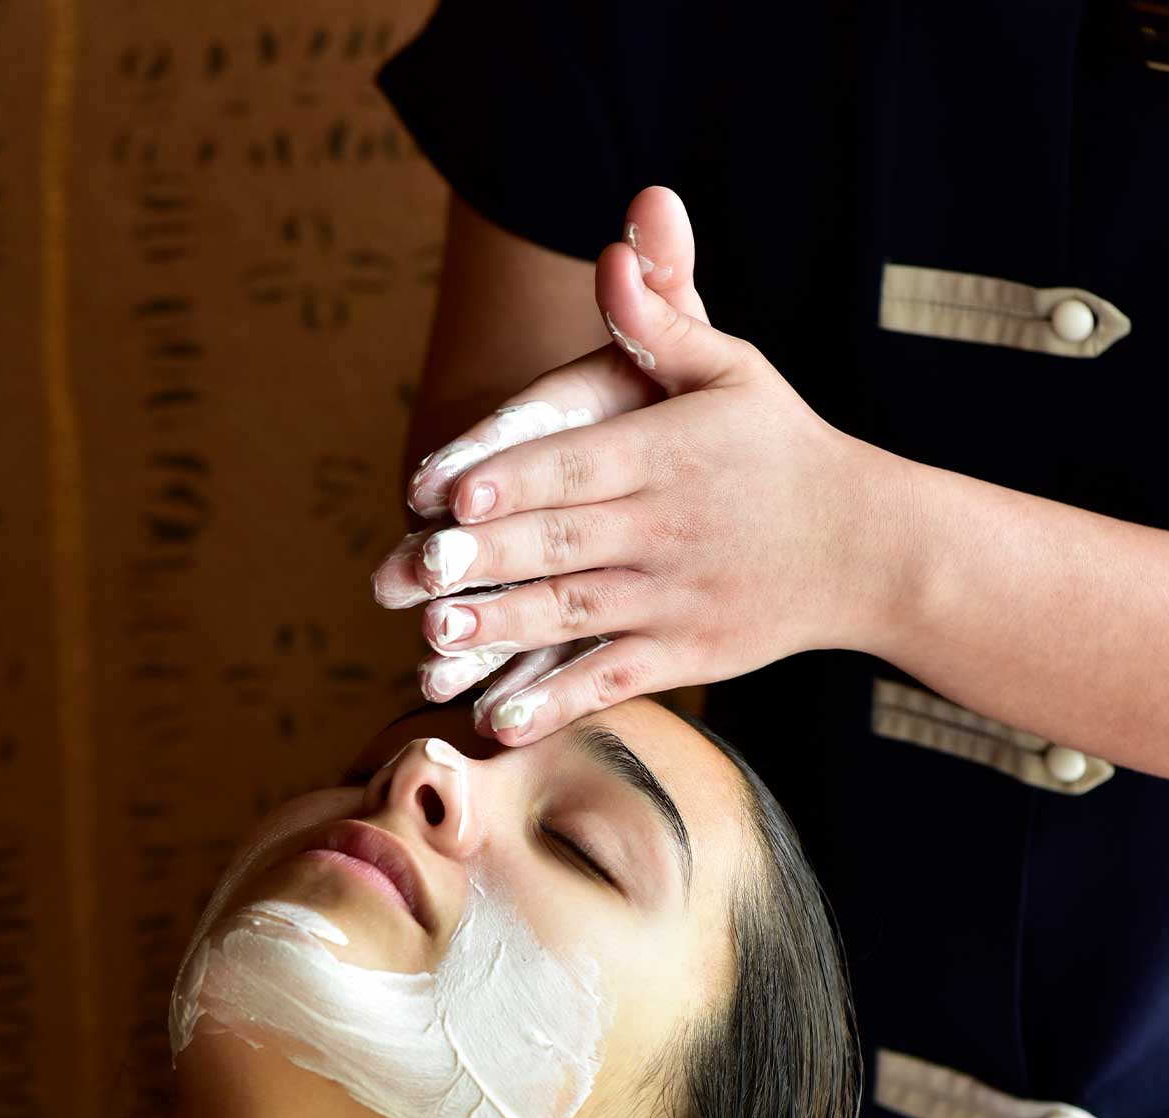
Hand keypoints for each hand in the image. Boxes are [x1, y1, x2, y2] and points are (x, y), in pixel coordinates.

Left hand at [370, 186, 917, 742]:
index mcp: (670, 452)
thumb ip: (663, 317)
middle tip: (408, 570)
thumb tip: (617, 241)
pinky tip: (496, 719)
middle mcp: (668, 528)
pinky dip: (555, 703)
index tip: (446, 493)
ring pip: (574, 614)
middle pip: (562, 541)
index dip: (510, 479)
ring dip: (502, 629)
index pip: (577, 463)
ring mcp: (675, 598)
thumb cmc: (781, 446)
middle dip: (483, 558)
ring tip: (432, 636)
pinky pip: (610, 680)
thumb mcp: (732, 368)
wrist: (867, 547)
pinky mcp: (684, 655)